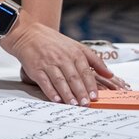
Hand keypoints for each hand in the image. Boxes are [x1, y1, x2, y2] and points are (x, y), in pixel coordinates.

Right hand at [5, 22, 128, 104]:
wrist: (29, 34)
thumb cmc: (54, 42)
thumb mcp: (76, 46)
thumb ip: (94, 60)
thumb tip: (110, 74)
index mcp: (74, 53)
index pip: (85, 71)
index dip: (90, 85)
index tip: (95, 96)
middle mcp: (62, 58)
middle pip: (74, 77)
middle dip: (81, 92)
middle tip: (86, 103)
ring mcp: (48, 64)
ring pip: (60, 81)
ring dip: (67, 94)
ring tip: (74, 104)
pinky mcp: (36, 69)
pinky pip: (44, 82)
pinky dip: (51, 91)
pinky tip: (56, 99)